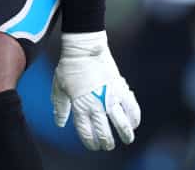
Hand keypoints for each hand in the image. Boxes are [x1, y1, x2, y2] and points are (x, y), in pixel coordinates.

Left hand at [52, 31, 140, 150]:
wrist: (84, 49)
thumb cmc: (69, 66)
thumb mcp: (59, 87)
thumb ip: (60, 107)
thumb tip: (60, 123)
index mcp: (80, 106)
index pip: (86, 132)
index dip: (91, 142)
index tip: (94, 145)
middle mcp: (96, 106)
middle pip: (104, 132)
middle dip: (107, 142)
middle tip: (108, 145)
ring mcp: (110, 98)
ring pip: (122, 124)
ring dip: (125, 134)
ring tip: (127, 140)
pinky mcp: (120, 89)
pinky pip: (132, 108)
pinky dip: (135, 118)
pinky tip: (134, 123)